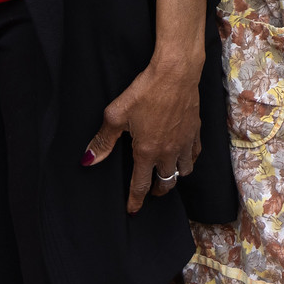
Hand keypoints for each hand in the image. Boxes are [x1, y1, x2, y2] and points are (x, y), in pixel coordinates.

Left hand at [84, 57, 200, 213]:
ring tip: (167, 174)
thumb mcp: (116, 115)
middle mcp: (168, 152)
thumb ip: (103, 141)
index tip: (132, 210)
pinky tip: (184, 156)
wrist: (175, 73)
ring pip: (184, 171)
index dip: (135, 200)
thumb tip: (88, 161)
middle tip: (151, 192)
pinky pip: (195, 154)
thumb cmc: (145, 91)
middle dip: (157, 191)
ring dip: (174, 176)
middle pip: (166, 183)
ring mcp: (184, 142)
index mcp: (147, 152)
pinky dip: (189, 160)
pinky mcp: (195, 130)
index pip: (140, 185)